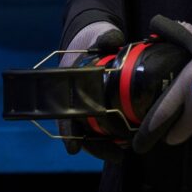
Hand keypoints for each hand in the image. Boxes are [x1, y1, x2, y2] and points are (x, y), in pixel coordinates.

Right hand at [58, 23, 125, 160]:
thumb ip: (105, 39)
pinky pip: (104, 127)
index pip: (65, 111)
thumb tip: (113, 41)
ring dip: (105, 146)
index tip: (73, 148)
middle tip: (115, 154)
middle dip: (95, 145)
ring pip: (92, 133)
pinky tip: (126, 143)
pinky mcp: (103, 109)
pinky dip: (112, 137)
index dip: (68, 129)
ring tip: (121, 155)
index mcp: (70, 84)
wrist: (97, 42)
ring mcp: (89, 106)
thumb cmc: (95, 42)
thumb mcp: (99, 37)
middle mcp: (76, 99)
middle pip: (81, 130)